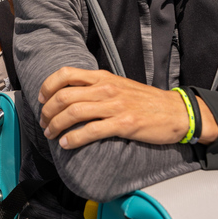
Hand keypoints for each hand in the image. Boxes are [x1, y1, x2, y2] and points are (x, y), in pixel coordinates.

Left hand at [37, 67, 191, 148]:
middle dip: (48, 111)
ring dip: (56, 125)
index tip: (41, 99)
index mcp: (103, 77)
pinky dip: (73, 139)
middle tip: (44, 122)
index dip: (47, 86)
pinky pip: (91, 131)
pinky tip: (66, 144)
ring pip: (74, 113)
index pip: (66, 74)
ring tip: (51, 134)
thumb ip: (96, 85)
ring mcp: (115, 106)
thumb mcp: (118, 84)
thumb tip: (71, 93)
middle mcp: (106, 88)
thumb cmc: (146, 100)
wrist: (176, 112)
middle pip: (64, 96)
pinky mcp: (124, 124)